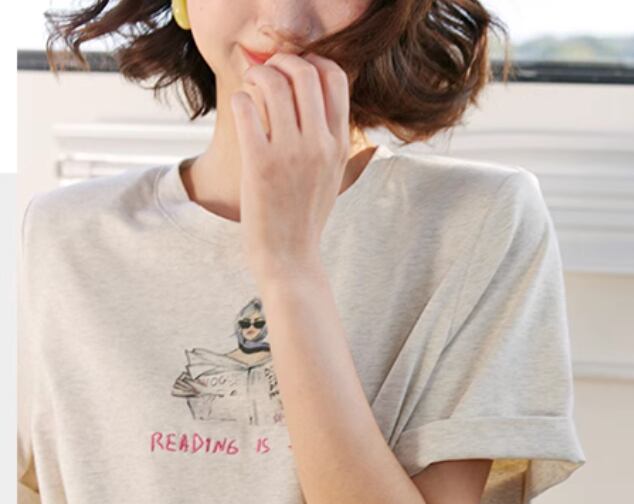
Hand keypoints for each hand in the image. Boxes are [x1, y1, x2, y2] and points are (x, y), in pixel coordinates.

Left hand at [230, 52, 351, 282]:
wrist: (290, 258)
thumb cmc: (304, 217)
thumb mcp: (331, 175)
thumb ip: (328, 137)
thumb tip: (310, 96)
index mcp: (339, 144)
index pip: (335, 77)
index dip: (311, 61)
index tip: (294, 71)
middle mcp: (319, 145)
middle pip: (305, 71)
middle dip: (281, 61)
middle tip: (267, 75)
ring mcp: (290, 154)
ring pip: (273, 82)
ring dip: (257, 75)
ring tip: (251, 88)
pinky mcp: (260, 163)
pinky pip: (247, 108)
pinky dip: (240, 99)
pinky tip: (242, 111)